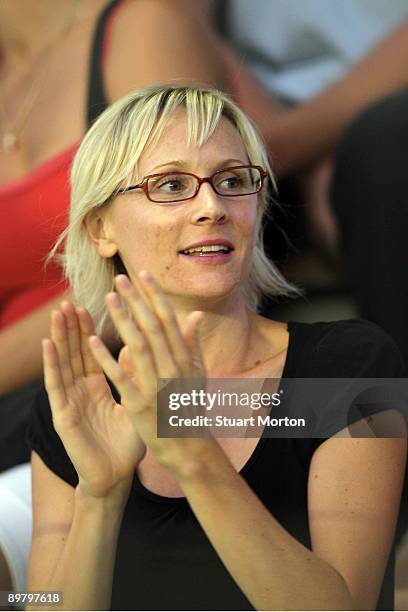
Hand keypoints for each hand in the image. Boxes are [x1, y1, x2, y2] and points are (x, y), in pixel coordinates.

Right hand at [42, 303, 145, 500]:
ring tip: (57, 313)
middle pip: (74, 353)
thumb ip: (135, 376)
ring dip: (59, 338)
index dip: (88, 331)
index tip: (90, 305)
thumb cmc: (127, 443)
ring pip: (63, 363)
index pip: (90, 353)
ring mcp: (69, 401)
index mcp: (97, 388)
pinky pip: (56, 385)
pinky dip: (52, 364)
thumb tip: (139, 348)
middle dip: (71, 328)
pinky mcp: (63, 414)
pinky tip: (48, 344)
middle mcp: (80, 391)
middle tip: (68, 301)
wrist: (116, 476)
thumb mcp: (134, 402)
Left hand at [88, 272, 214, 478]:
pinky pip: (120, 377)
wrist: (187, 447)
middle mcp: (172, 369)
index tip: (143, 274)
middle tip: (120, 278)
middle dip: (136, 300)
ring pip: (137, 346)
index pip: (169, 320)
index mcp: (185, 359)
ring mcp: (156, 386)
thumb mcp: (196, 374)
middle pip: (152, 327)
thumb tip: (195, 315)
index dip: (155, 296)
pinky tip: (91, 340)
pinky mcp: (139, 404)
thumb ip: (193, 344)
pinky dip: (105, 357)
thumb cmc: (189, 408)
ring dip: (122, 320)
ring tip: (107, 298)